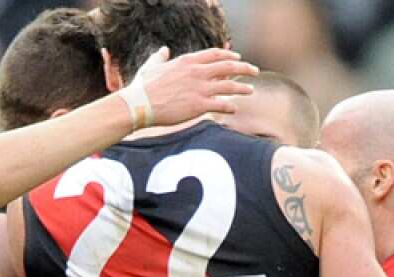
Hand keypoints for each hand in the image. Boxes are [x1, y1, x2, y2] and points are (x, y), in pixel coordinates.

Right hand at [128, 47, 257, 127]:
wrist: (139, 104)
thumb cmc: (142, 87)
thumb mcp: (151, 67)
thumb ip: (160, 57)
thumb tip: (163, 50)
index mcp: (187, 61)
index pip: (215, 54)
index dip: (229, 55)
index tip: (238, 57)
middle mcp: (197, 72)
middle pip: (229, 66)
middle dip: (244, 68)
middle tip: (254, 71)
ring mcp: (199, 89)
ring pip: (229, 86)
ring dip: (242, 88)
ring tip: (251, 90)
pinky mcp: (199, 106)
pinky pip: (221, 105)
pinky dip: (230, 106)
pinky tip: (234, 108)